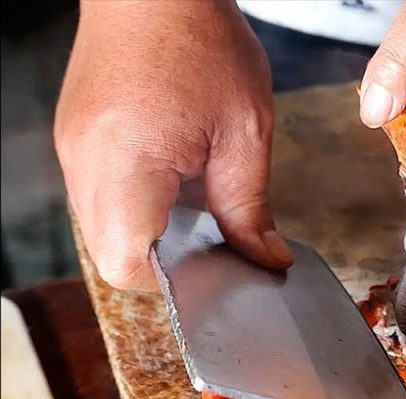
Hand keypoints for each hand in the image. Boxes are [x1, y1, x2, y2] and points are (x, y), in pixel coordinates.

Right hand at [54, 0, 291, 290]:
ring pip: (104, 229)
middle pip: (112, 255)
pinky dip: (137, 204)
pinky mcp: (75, 138)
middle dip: (165, 260)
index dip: (175, 280)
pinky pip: (100, 197)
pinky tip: (175, 180)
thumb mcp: (245, 132)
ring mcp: (72, 151)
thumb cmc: (202, 44)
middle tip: (213, 238)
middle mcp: (85, 165)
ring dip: (151, 231)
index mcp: (125, 165)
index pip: (129, 265)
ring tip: (196, 201)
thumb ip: (250, 207)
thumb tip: (266, 260)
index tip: (215, 266)